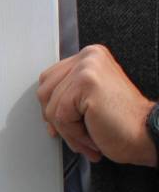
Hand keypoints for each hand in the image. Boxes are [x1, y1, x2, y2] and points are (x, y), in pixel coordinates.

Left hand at [37, 44, 156, 165]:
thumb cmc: (121, 124)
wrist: (148, 136)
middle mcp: (88, 56)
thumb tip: (43, 102)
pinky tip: (94, 135)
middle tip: (80, 134)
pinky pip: (60, 116)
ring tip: (90, 135)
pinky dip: (73, 134)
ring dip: (68, 130)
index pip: (48, 80)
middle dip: (58, 120)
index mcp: (89, 57)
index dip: (52, 106)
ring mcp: (87, 67)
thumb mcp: (87, 100)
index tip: (63, 124)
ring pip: (51, 107)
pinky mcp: (86, 83)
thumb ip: (68, 92)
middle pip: (44, 92)